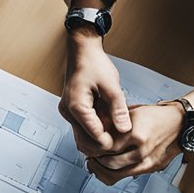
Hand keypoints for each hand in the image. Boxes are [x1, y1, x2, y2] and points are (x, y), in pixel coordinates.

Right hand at [61, 34, 129, 152]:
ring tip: (116, 130)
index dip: (110, 141)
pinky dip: (96, 128)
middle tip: (122, 139)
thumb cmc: (94, 63)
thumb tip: (125, 130)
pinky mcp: (72, 110)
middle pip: (86, 140)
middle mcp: (68, 112)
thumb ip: (118, 109)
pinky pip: (84, 126)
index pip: (94, 135)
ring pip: (84, 135)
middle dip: (104, 142)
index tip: (125, 141)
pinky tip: (109, 122)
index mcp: (76, 106)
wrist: (83, 50)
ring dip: (100, 136)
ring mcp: (69, 112)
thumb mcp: (111, 85)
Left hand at [85, 103, 182, 184]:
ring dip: (104, 170)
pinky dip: (116, 174)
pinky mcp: (152, 168)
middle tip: (90, 156)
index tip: (89, 147)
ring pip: (117, 174)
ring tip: (98, 164)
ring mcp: (147, 160)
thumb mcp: (132, 113)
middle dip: (96, 161)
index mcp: (135, 133)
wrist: (180, 123)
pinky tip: (111, 169)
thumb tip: (95, 132)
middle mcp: (142, 149)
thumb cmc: (157, 116)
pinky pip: (129, 176)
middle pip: (110, 163)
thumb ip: (114, 123)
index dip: (94, 149)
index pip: (106, 147)